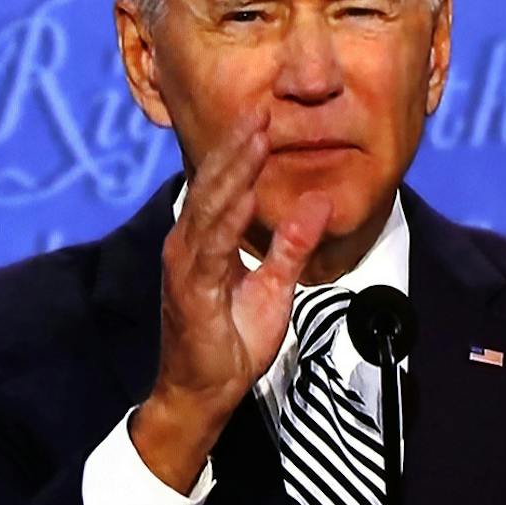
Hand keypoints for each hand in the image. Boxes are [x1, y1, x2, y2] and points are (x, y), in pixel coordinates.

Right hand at [130, 114, 330, 492]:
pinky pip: (211, 246)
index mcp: (206, 242)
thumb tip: (319, 203)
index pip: (224, 187)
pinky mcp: (189, 289)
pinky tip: (242, 192)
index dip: (243, 152)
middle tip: (259, 110)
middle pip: (213, 186)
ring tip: (254, 137)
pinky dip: (227, 217)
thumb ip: (292, 246)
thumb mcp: (274, 288)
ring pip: (210, 207)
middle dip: (237, 147)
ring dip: (233, 170)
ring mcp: (186, 265)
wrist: (202, 394)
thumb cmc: (229, 344)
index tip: (264, 118)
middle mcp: (188, 245)